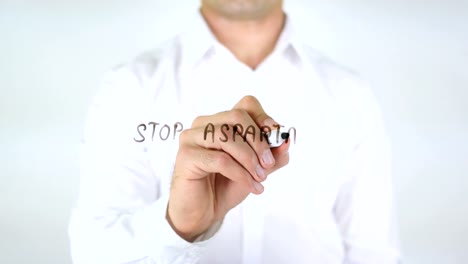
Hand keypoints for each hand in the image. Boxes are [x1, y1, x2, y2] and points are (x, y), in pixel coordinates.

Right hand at [166, 96, 289, 240]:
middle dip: (258, 141)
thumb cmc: (227, 186)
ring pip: (227, 137)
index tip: (277, 140)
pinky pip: (220, 160)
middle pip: (237, 116)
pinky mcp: (186, 156)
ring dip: (250, 160)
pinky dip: (240, 174)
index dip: (264, 118)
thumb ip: (273, 156)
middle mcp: (203, 124)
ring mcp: (191, 138)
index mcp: (221, 121)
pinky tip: (251, 186)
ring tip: (260, 178)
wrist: (204, 212)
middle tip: (268, 164)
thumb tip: (286, 141)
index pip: (246, 105)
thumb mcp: (256, 169)